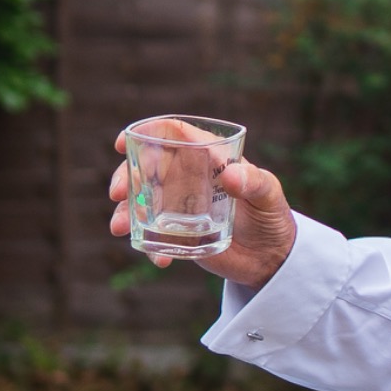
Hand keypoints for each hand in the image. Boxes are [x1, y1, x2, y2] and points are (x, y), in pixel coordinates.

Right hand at [108, 132, 297, 287]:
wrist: (272, 256)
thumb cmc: (273, 215)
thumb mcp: (270, 195)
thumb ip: (255, 182)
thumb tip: (231, 175)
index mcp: (209, 158)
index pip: (175, 135)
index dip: (147, 132)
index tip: (124, 143)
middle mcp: (189, 179)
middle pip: (147, 167)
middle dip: (124, 176)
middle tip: (117, 193)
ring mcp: (180, 207)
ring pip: (142, 202)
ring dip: (125, 213)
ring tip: (120, 228)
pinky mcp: (178, 234)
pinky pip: (153, 237)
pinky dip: (149, 246)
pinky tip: (159, 258)